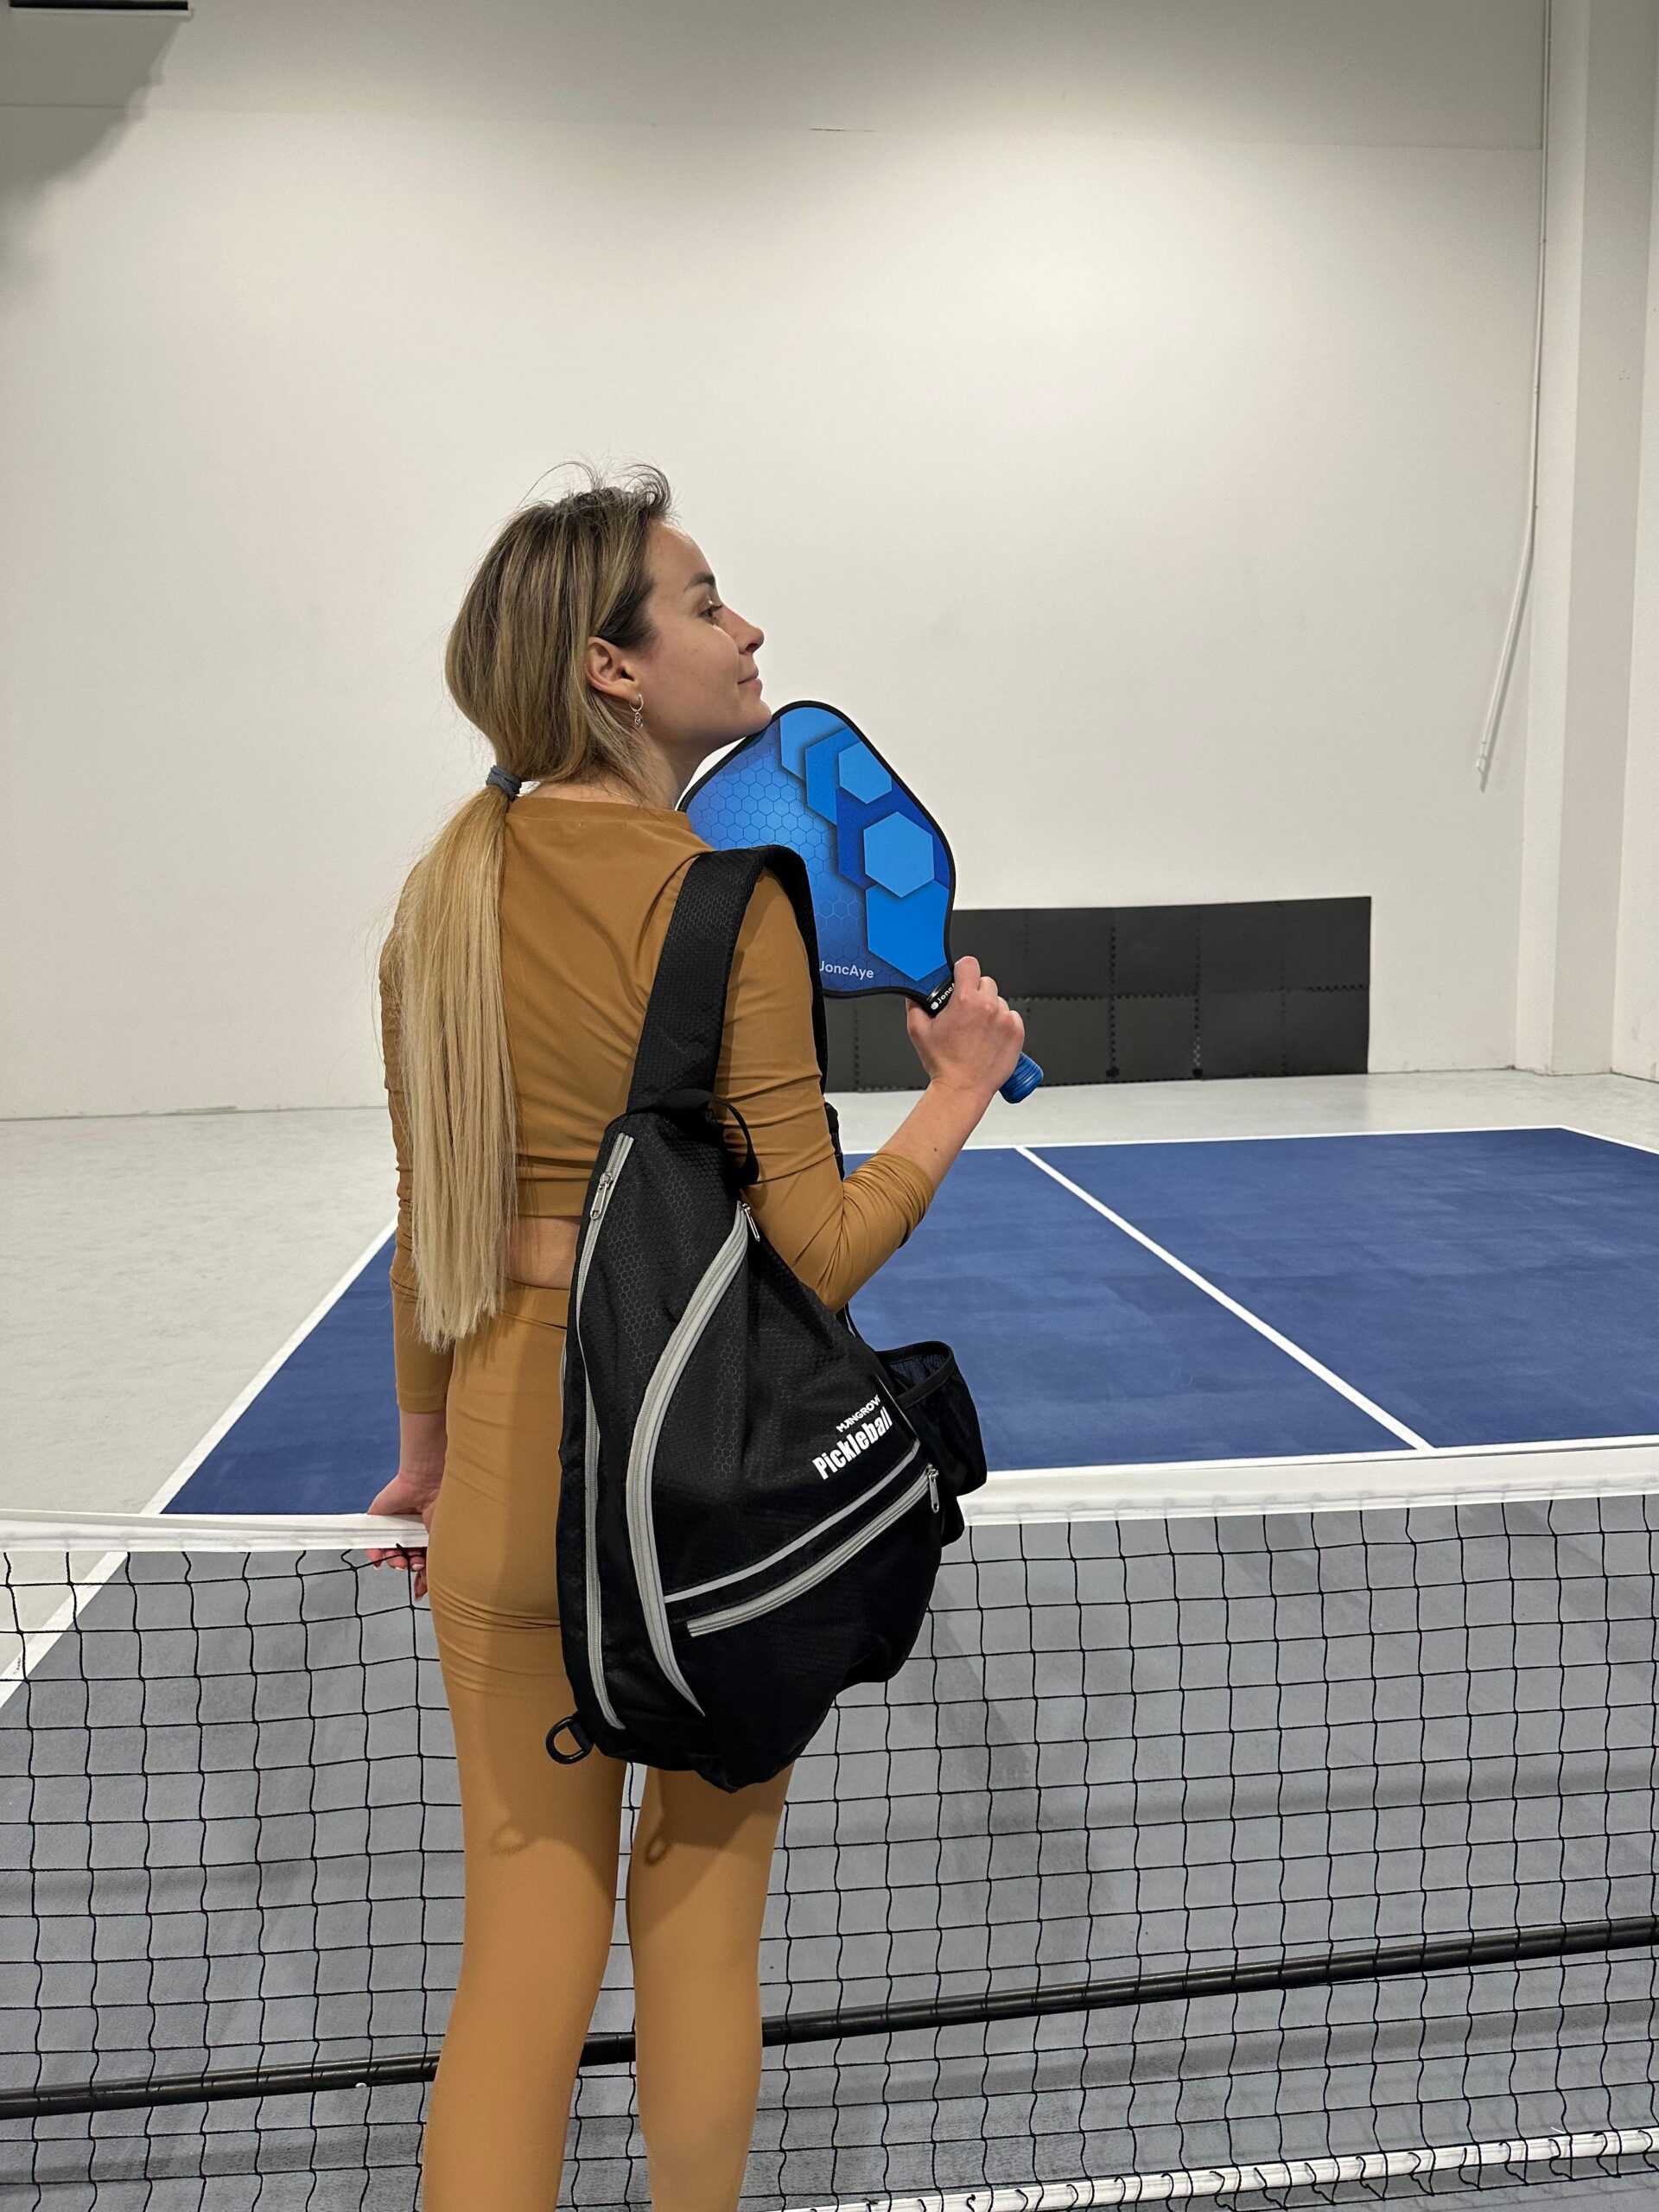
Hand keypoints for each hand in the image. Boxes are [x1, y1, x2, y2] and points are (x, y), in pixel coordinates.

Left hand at [366, 1470, 440, 1602]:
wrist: (429, 1482)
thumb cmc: (445, 1506)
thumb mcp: (444, 1543)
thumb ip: (435, 1566)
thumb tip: (429, 1586)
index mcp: (433, 1533)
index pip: (424, 1560)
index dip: (422, 1576)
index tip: (421, 1589)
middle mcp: (414, 1529)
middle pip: (407, 1558)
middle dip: (409, 1567)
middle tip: (413, 1566)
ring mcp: (397, 1523)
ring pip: (390, 1551)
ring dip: (394, 1562)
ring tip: (400, 1560)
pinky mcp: (379, 1516)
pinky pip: (372, 1539)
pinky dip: (374, 1553)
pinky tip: (379, 1560)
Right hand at [905, 955, 1024, 1098]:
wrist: (962, 1088)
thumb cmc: (943, 1063)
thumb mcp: (918, 1031)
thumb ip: (915, 1005)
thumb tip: (915, 993)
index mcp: (964, 1000)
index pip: (969, 964)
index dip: (962, 970)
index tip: (960, 978)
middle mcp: (987, 1006)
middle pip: (985, 982)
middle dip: (975, 993)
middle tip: (966, 1011)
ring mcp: (1004, 1019)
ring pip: (999, 1000)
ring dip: (989, 1009)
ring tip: (977, 1029)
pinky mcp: (1016, 1032)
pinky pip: (1012, 1016)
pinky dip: (1003, 1023)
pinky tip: (989, 1037)